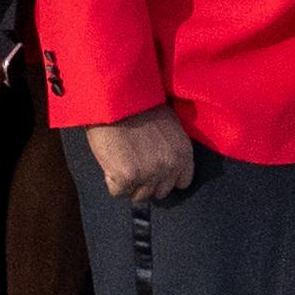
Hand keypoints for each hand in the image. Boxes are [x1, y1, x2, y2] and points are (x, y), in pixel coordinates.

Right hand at [78, 104, 197, 203]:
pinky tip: (110, 162)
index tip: (154, 171)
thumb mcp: (168, 125)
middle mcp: (171, 166)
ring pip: (139, 195)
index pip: (182, 182)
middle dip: (146, 182)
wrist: (116, 99)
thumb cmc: (139, 106)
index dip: (165, 178)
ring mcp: (150, 173)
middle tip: (132, 163)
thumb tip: (163, 166)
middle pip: (160, 192)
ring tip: (120, 160)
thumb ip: (170, 148)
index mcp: (184, 153)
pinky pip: (118, 192)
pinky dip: (111, 180)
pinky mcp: (128, 177)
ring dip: (128, 183)